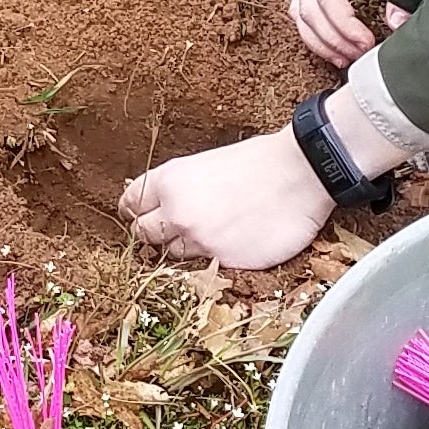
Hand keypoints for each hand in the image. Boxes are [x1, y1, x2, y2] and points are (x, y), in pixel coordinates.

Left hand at [124, 121, 339, 271]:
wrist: (300, 174)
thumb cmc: (258, 162)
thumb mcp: (205, 163)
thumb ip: (177, 186)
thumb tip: (161, 203)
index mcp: (168, 181)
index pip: (129, 203)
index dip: (137, 209)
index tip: (145, 213)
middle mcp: (176, 213)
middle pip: (143, 234)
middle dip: (155, 231)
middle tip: (177, 226)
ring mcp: (199, 241)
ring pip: (172, 254)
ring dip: (187, 246)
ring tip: (213, 231)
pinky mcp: (222, 262)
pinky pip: (205, 267)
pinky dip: (213, 257)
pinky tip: (232, 240)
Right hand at [290, 0, 428, 63]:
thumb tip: (396, 25)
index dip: (343, 25)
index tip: (367, 43)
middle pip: (307, 6)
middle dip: (332, 38)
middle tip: (361, 56)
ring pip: (300, 11)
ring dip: (320, 39)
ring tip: (348, 58)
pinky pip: (307, 8)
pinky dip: (319, 31)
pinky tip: (340, 47)